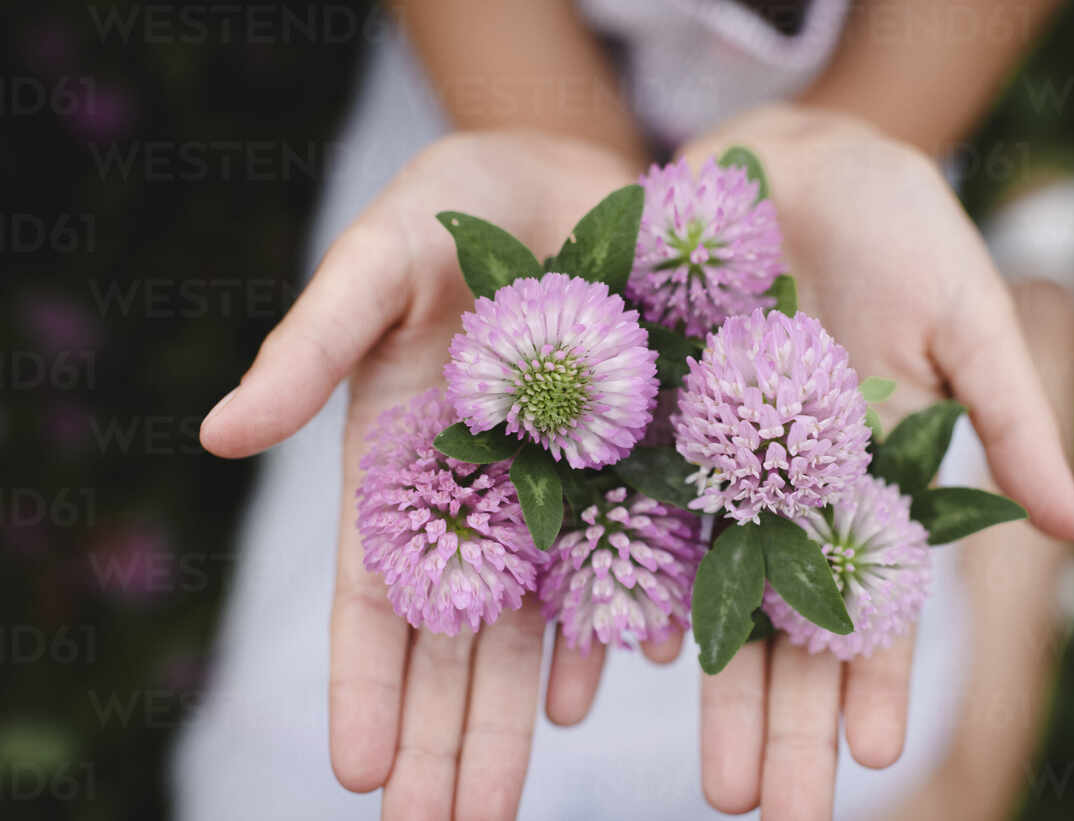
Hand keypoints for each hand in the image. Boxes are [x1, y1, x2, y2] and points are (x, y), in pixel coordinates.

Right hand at [198, 132, 665, 819]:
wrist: (581, 172)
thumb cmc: (463, 202)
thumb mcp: (379, 258)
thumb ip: (312, 343)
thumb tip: (219, 436)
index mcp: (404, 459)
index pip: (376, 592)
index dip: (366, 680)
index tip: (361, 772)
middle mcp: (484, 492)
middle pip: (461, 634)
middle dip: (450, 733)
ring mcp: (570, 486)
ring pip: (546, 619)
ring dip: (528, 712)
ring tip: (508, 800)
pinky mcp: (650, 459)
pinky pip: (643, 554)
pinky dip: (634, 614)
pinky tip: (636, 671)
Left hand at [677, 105, 1073, 819]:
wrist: (792, 161)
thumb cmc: (898, 229)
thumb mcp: (967, 316)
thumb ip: (1009, 417)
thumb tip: (1069, 530)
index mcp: (868, 478)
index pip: (876, 596)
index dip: (873, 674)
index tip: (874, 756)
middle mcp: (786, 487)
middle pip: (781, 619)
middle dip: (775, 715)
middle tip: (761, 808)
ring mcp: (712, 457)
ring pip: (703, 586)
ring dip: (703, 680)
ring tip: (699, 769)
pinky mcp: (648, 416)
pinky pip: (631, 509)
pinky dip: (624, 577)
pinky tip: (615, 651)